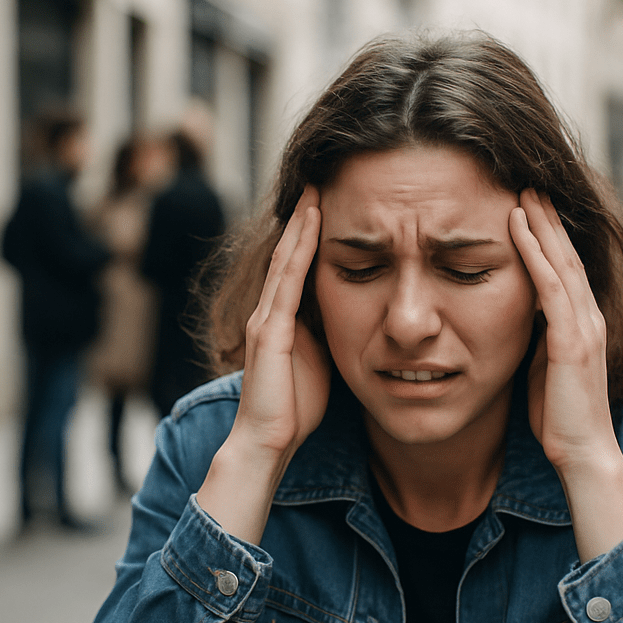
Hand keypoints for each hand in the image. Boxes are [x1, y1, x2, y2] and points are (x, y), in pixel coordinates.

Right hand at [232, 186, 328, 458]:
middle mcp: (269, 311)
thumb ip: (329, 333)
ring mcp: (266, 318)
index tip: (330, 202)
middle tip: (321, 179)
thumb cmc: (296, 407)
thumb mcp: (321, 359)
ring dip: (302, 222)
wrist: (268, 442)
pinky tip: (312, 222)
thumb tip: (356, 313)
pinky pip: (287, 280)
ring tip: (316, 188)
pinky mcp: (268, 331)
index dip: (312, 234)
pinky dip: (300, 248)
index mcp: (283, 318)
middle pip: (289, 252)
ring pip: (286, 258)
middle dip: (305, 216)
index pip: (298, 265)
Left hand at [510, 191, 622, 558]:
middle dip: (546, 217)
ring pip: (560, 261)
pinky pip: (550, 286)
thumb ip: (538, 338)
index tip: (529, 205)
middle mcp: (587, 317)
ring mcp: (582, 326)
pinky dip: (535, 252)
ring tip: (522, 190)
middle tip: (527, 181)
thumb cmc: (561, 418)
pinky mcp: (570, 340)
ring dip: (540, 224)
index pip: (563, 269)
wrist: (584, 455)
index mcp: (581, 324)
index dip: (548, 236)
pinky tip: (519, 226)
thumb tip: (518, 317)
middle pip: (565, 254)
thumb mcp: (546, 368)